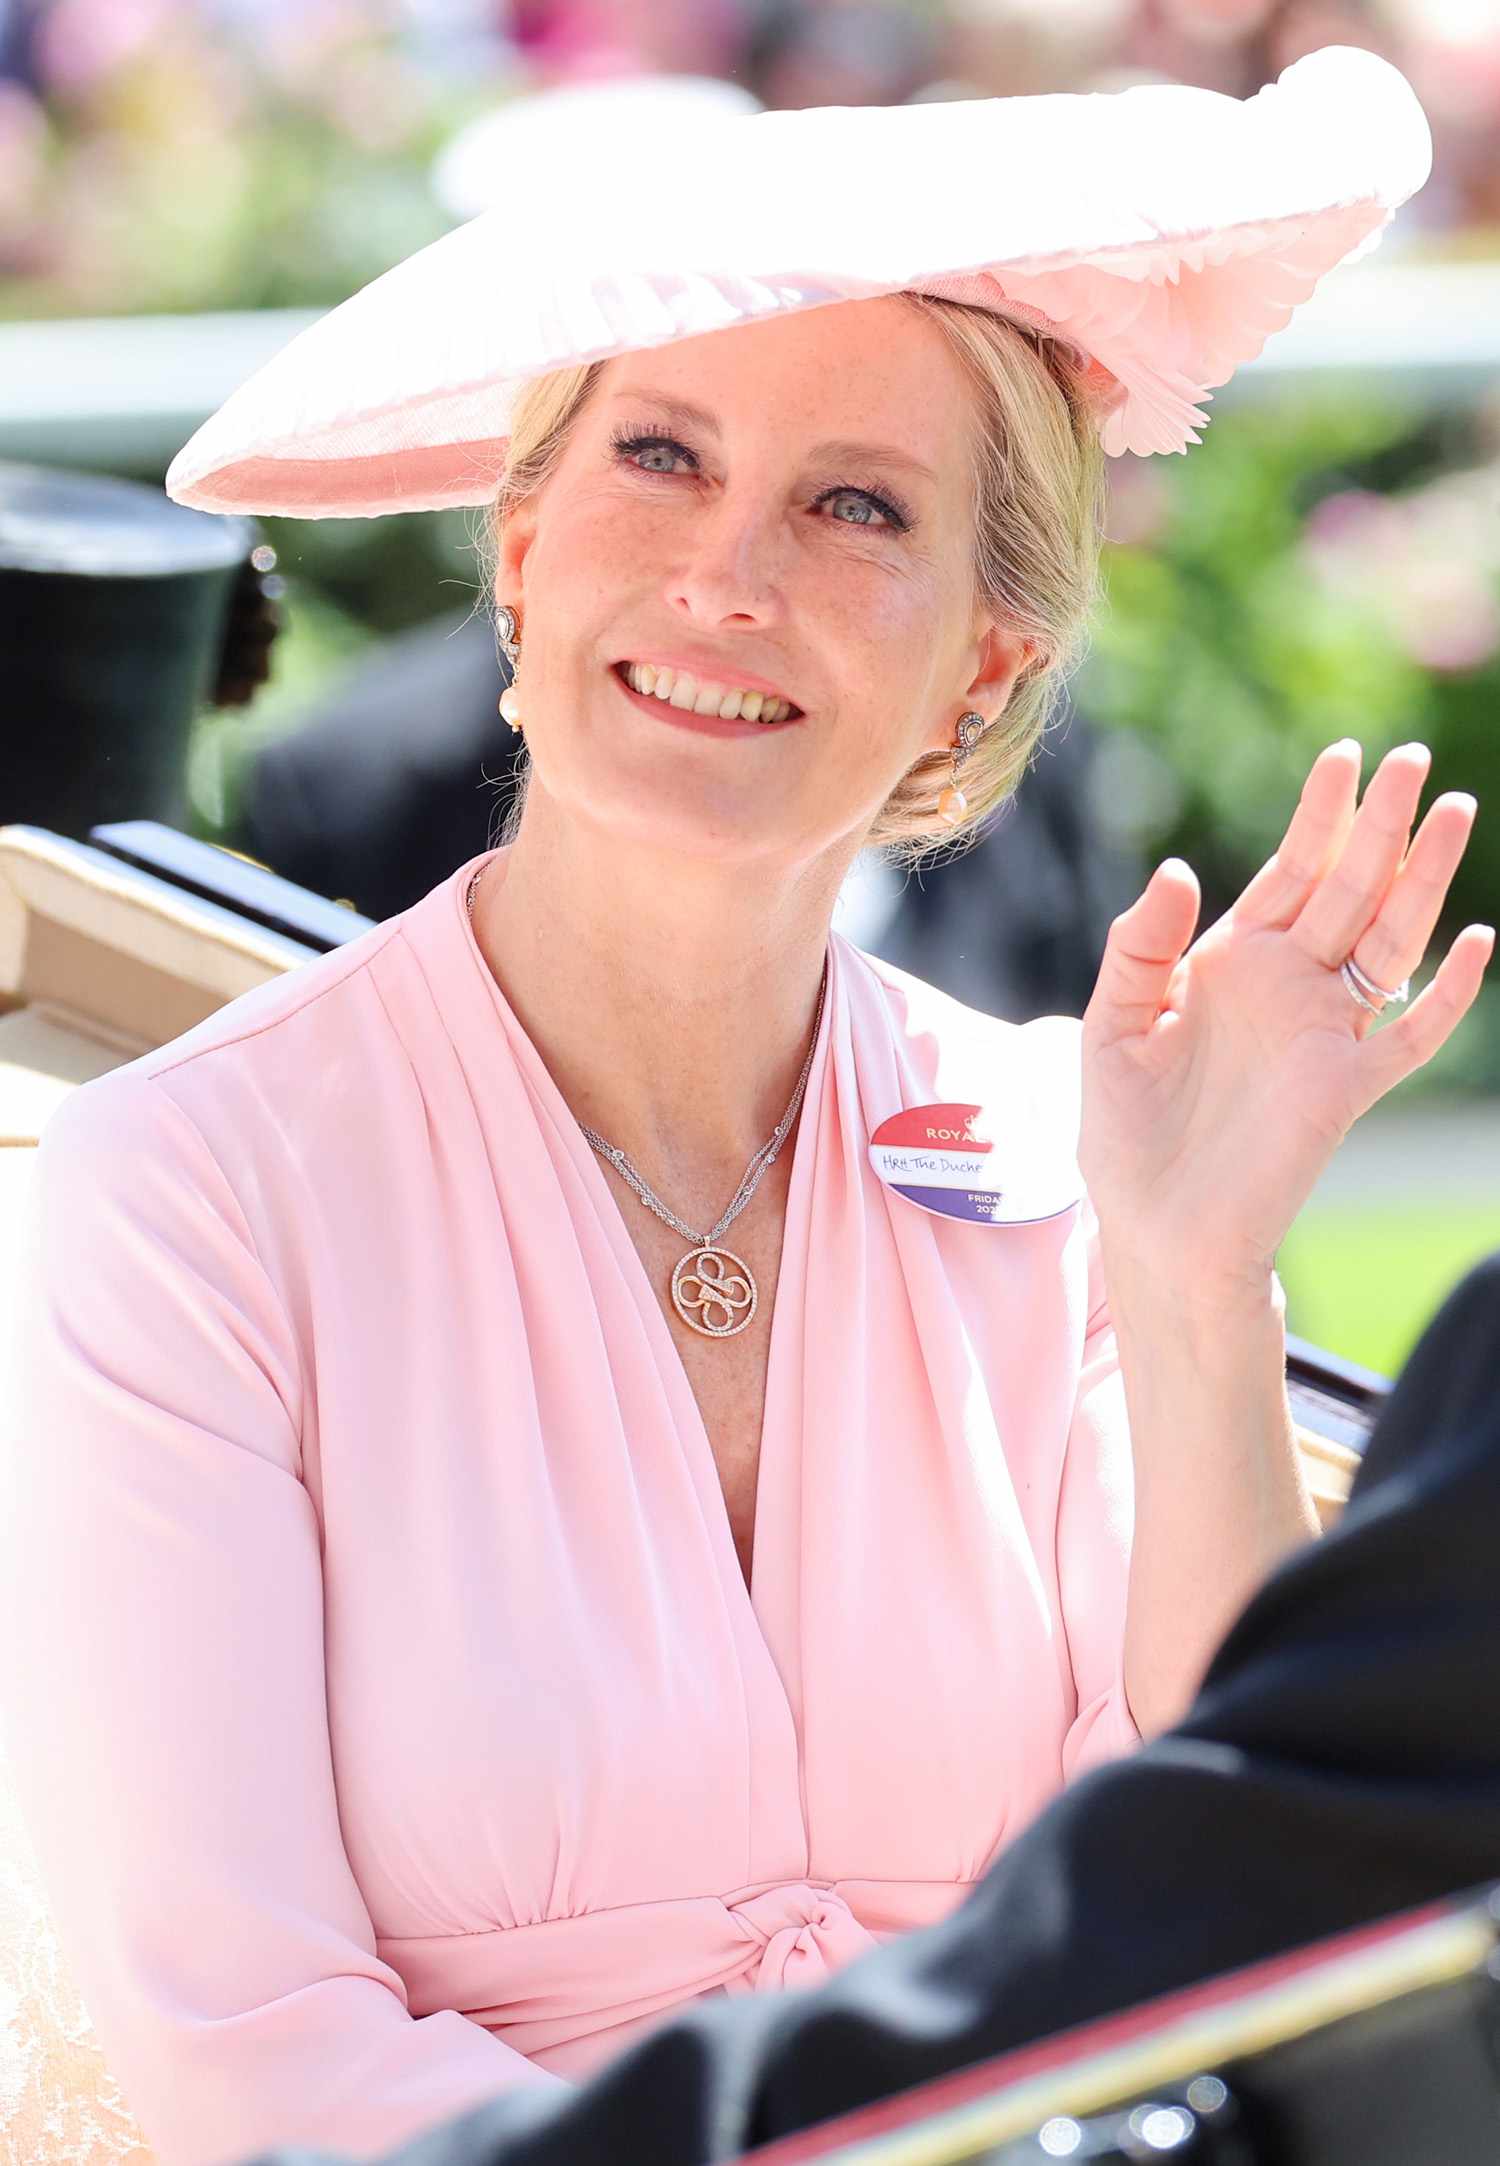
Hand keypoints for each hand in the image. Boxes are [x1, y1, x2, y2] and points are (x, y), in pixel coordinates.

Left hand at [1077, 740, 1491, 1301]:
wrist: (1154, 1227)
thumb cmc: (1126, 1133)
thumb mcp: (1110, 1026)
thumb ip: (1138, 948)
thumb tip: (1177, 869)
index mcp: (1230, 962)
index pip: (1286, 873)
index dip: (1317, 815)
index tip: (1346, 757)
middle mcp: (1286, 986)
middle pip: (1346, 888)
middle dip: (1377, 825)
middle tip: (1412, 759)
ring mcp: (1323, 1034)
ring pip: (1387, 940)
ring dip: (1422, 881)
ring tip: (1452, 813)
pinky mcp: (1344, 1088)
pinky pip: (1409, 1035)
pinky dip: (1444, 994)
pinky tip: (1475, 944)